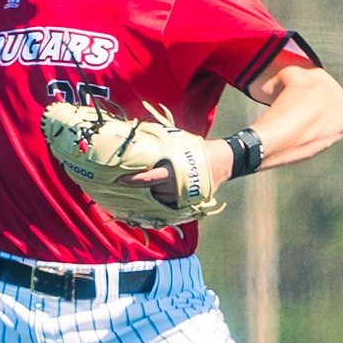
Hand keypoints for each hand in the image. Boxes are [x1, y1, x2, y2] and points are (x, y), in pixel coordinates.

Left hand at [117, 144, 233, 206]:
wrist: (223, 161)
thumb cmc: (197, 149)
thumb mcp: (178, 142)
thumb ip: (159, 143)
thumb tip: (138, 135)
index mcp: (172, 171)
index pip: (148, 179)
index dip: (132, 180)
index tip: (119, 180)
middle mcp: (176, 186)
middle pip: (150, 192)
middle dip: (138, 189)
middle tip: (123, 185)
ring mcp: (182, 197)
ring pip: (158, 200)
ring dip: (149, 196)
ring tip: (138, 190)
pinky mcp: (187, 203)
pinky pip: (168, 207)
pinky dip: (159, 203)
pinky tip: (151, 199)